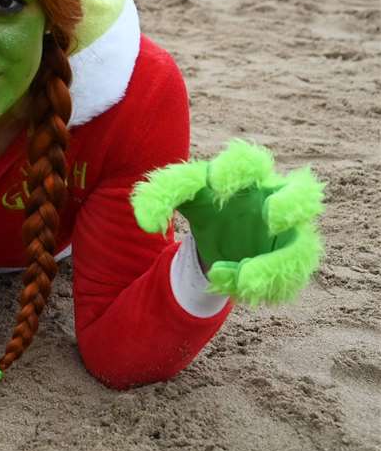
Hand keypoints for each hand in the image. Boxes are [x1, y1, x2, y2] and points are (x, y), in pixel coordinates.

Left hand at [131, 141, 323, 305]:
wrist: (219, 237)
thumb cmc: (204, 205)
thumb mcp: (180, 196)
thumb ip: (159, 197)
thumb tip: (145, 223)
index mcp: (248, 177)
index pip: (251, 163)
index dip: (239, 169)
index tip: (215, 182)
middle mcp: (277, 201)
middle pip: (305, 194)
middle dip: (294, 204)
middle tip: (271, 217)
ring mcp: (290, 233)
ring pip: (301, 248)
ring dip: (274, 266)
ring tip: (242, 280)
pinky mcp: (291, 262)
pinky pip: (292, 278)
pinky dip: (268, 287)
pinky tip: (236, 287)